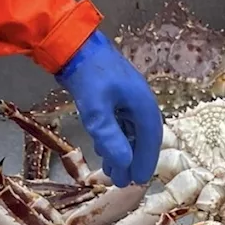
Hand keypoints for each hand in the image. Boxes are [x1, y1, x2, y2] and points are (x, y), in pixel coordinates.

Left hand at [56, 30, 163, 186]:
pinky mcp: (116, 97)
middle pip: (142, 139)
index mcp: (144, 106)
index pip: (150, 142)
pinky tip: (104, 149)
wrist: (73, 42)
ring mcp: (129, 100)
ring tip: (111, 171)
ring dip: (122, 152)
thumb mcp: (96, 109)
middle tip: (122, 182)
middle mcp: (141, 104)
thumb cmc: (88, 74)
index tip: (137, 181)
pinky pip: (121, 124)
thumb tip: (125, 165)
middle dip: (132, 161)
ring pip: (130, 133)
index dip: (144, 163)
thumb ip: (110, 138)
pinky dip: (115, 139)